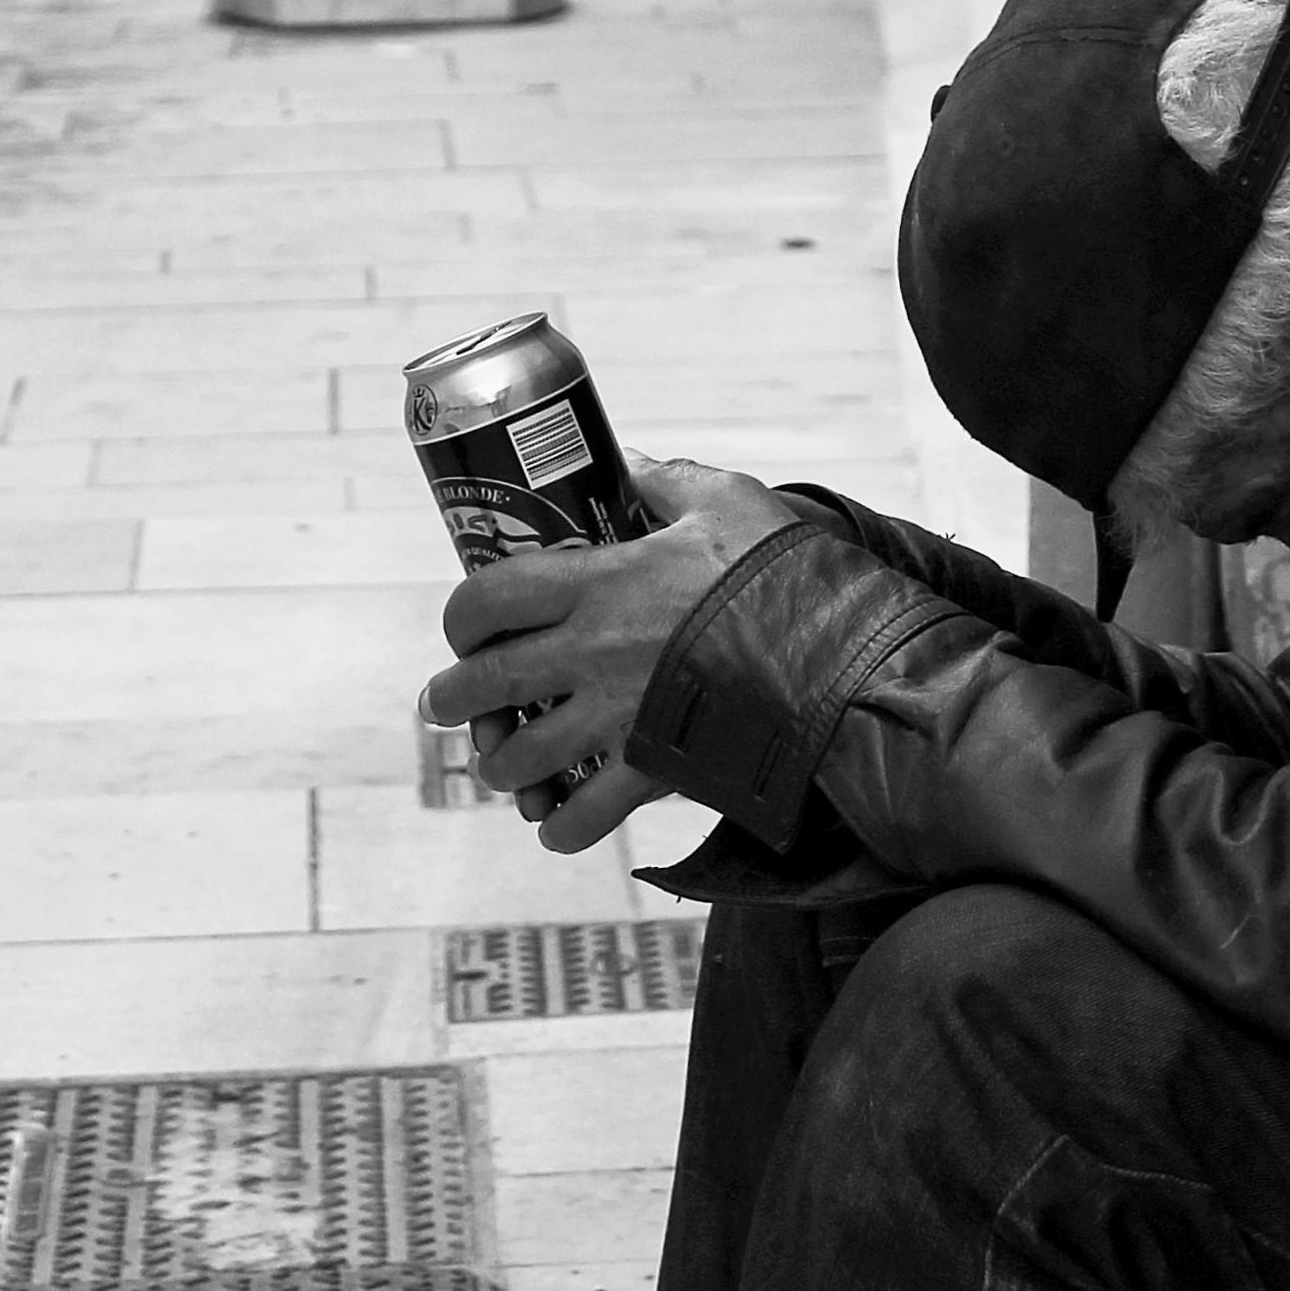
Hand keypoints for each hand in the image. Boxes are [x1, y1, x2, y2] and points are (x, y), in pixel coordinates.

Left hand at [421, 453, 794, 855]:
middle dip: (451, 700)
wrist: (842, 657)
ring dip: (501, 766)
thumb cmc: (784, 573)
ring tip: (505, 763)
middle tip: (448, 705)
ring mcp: (617, 718)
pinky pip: (585, 819)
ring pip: (520, 758)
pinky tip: (556, 823)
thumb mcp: (729, 502)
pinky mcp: (653, 770)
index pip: (487, 597)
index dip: (460, 616)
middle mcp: (591, 653)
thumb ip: (669, 481)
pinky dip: (560, 828)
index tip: (465, 627)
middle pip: (482, 685)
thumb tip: (630, 462)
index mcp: (599, 582)